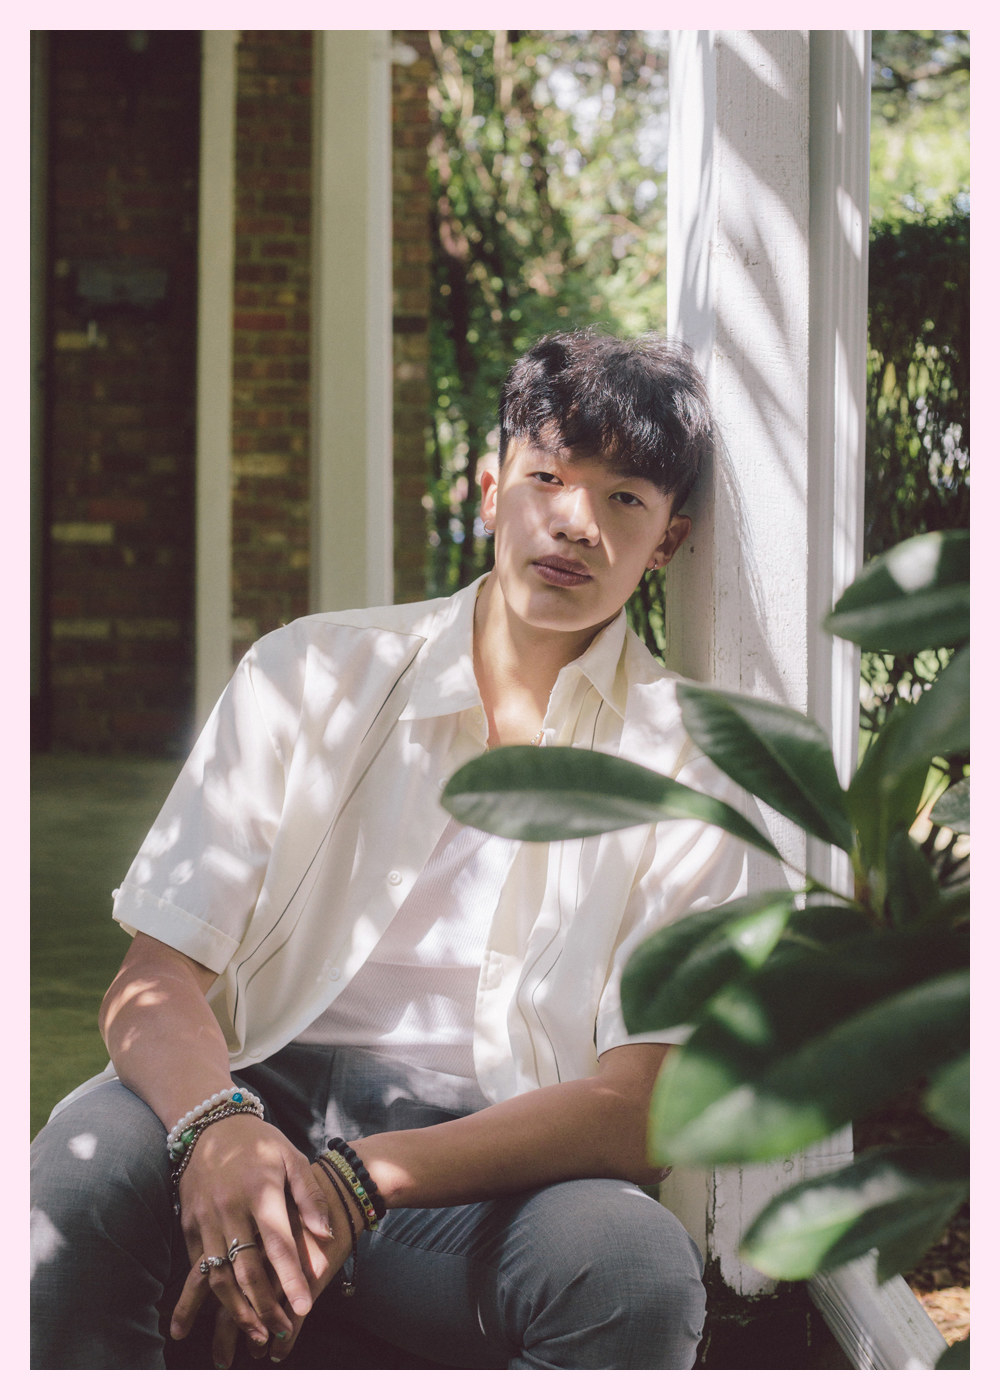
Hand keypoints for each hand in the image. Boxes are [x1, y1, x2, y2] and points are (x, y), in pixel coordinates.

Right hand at [209, 1161, 358, 1367]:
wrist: (210, 1124)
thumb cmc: (260, 1143)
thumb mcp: (292, 1158)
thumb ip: (309, 1196)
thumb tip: (325, 1233)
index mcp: (261, 1191)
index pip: (278, 1245)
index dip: (291, 1279)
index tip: (304, 1308)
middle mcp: (230, 1208)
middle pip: (246, 1270)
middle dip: (265, 1307)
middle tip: (282, 1332)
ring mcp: (206, 1219)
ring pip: (218, 1277)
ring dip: (236, 1310)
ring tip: (256, 1333)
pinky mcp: (189, 1226)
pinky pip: (197, 1268)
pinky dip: (206, 1297)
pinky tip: (212, 1317)